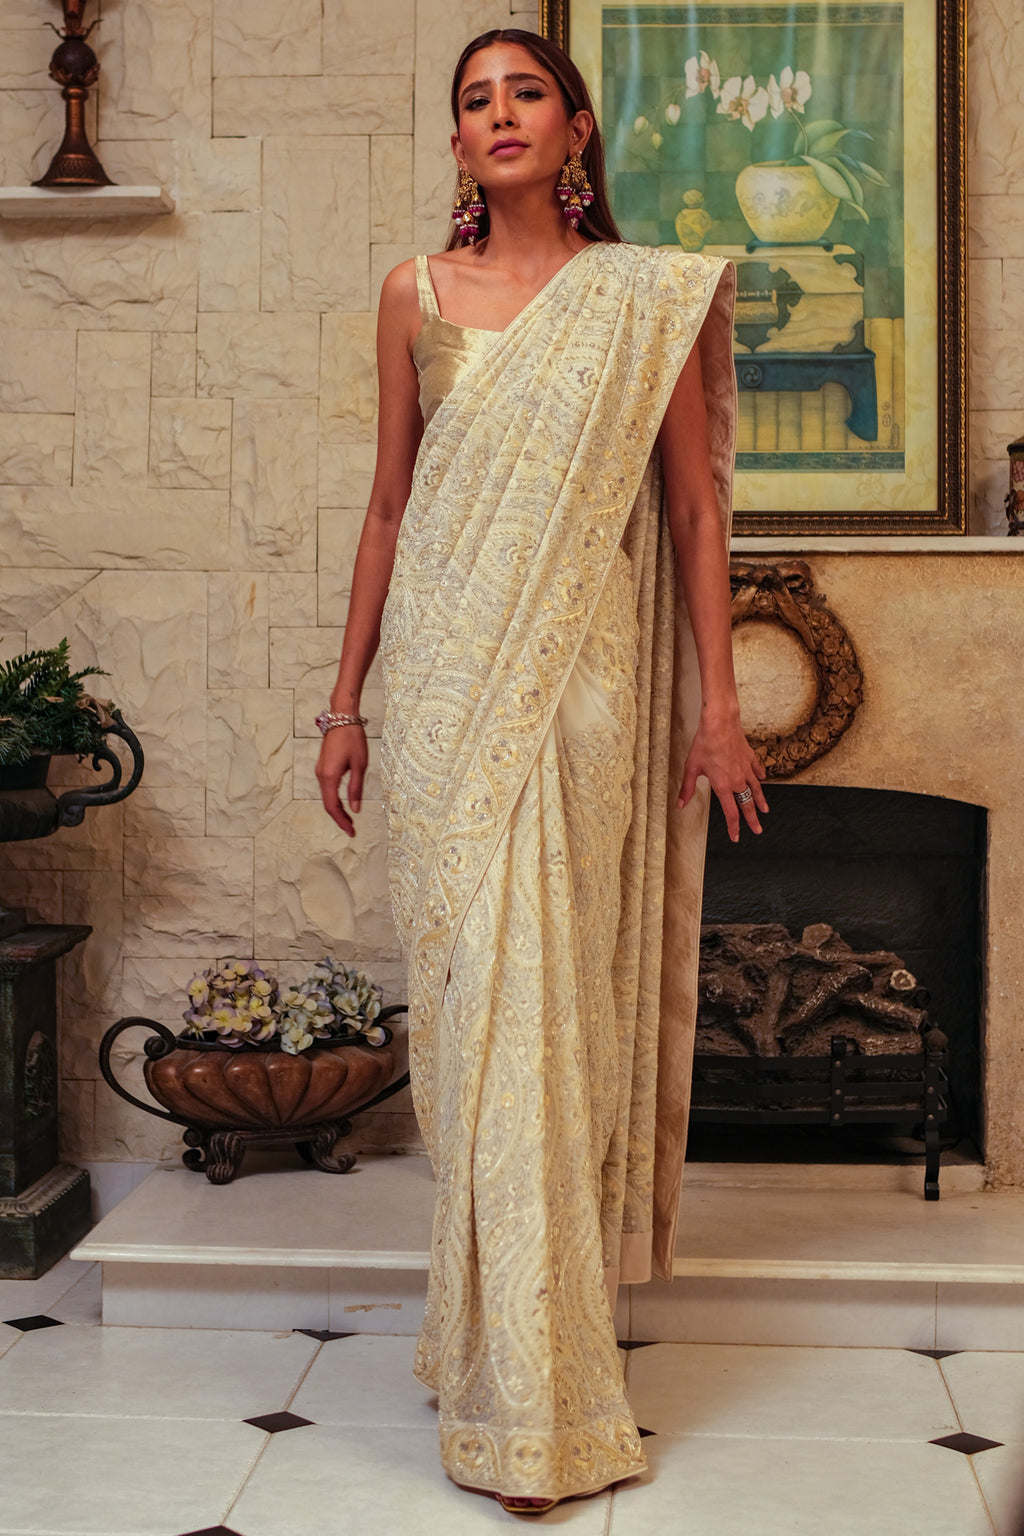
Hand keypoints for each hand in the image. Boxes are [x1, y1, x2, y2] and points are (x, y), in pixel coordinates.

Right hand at [316, 725, 366, 836]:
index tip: (351, 832)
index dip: (341, 821)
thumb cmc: (352, 738)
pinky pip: (327, 788)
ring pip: (326, 796)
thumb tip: (355, 809)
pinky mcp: (323, 766)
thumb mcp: (359, 765)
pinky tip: (344, 803)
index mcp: (329, 776)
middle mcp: (321, 775)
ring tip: (350, 819)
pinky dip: (334, 799)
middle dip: (339, 818)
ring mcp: (320, 770)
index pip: (332, 806)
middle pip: (328, 804)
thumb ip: (356, 788)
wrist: (342, 718)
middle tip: (351, 830)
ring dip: (337, 809)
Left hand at [677, 712, 767, 841]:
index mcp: (723, 786)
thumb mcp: (691, 768)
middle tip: (758, 830)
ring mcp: (746, 769)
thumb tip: (680, 805)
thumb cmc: (705, 744)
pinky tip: (762, 780)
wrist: (720, 724)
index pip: (731, 813)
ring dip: (760, 801)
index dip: (733, 827)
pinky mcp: (750, 758)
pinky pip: (757, 770)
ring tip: (765, 811)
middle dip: (752, 820)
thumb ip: (687, 789)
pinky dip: (760, 777)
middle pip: (747, 805)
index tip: (736, 836)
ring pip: (756, 790)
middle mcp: (738, 780)